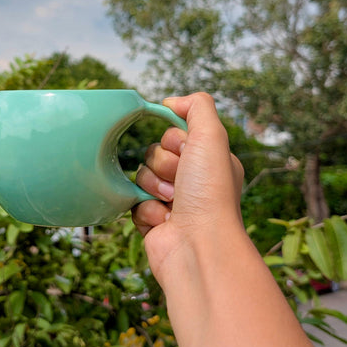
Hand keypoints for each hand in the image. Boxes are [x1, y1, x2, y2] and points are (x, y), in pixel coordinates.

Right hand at [133, 92, 244, 287]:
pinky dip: (146, 210)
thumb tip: (171, 101)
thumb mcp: (212, 137)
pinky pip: (133, 202)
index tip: (186, 154)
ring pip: (141, 176)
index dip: (173, 141)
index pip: (173, 134)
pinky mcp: (153, 221)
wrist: (198, 246)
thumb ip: (197, 106)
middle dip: (162, 166)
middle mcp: (193, 181)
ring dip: (153, 188)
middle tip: (179, 183)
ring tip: (172, 204)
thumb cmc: (210, 193)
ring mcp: (172, 202)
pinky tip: (164, 221)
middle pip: (154, 153)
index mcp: (209, 160)